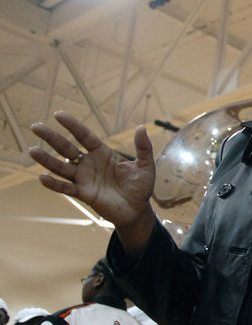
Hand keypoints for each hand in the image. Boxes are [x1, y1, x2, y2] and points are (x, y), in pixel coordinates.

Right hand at [29, 112, 155, 251]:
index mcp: (102, 153)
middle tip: (35, 126)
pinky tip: (42, 177)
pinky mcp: (83, 194)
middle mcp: (89, 164)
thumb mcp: (145, 165)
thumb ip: (143, 147)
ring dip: (46, 160)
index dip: (72, 126)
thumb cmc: (141, 186)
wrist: (138, 210)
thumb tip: (141, 128)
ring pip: (61, 167)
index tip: (58, 114)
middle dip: (51, 137)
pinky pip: (66, 188)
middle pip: (66, 148)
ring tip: (32, 150)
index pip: (84, 136)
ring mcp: (84, 179)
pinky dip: (54, 184)